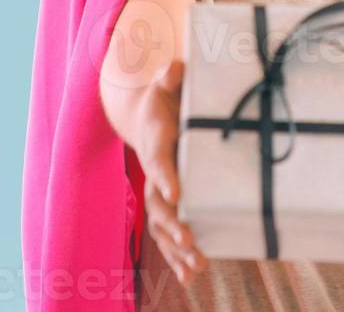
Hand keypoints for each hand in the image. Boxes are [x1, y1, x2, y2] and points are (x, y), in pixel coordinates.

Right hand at [135, 59, 208, 286]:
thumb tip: (176, 66)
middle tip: (190, 239)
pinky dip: (177, 255)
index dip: (165, 177)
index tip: (176, 192)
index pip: (158, 161)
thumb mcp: (165, 83)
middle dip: (172, 223)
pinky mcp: (168, 203)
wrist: (146, 115)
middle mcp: (154, 171)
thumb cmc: (163, 97)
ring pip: (162, 225)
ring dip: (177, 247)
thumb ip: (170, 76)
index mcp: (156, 141)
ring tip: (196, 265)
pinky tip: (191, 276)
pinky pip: (169, 233)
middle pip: (158, 203)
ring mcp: (158, 191)